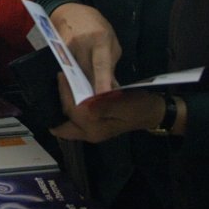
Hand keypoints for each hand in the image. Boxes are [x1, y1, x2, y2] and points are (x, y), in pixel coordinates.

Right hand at [49, 3, 121, 93]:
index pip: (101, 64)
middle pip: (86, 72)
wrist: (70, 11)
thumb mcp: (110, 41)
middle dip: (94, 87)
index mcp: (100, 39)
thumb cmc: (96, 26)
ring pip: (76, 72)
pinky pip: (68, 67)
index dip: (102, 81)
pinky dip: (75, 75)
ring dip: (84, 83)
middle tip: (99, 101)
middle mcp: (82, 42)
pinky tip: (78, 78)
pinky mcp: (58, 49)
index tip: (103, 96)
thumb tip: (112, 87)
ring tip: (89, 91)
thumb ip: (111, 64)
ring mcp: (68, 46)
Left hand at [51, 74, 168, 142]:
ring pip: (67, 123)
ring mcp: (91, 132)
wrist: (152, 112)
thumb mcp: (122, 104)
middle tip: (56, 84)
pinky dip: (69, 110)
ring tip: (59, 89)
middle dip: (56, 107)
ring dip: (61, 108)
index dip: (65, 93)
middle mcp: (90, 134)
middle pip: (64, 123)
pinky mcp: (93, 127)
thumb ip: (103, 105)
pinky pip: (74, 121)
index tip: (62, 75)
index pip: (72, 111)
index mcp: (95, 128)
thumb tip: (84, 103)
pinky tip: (68, 96)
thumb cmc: (138, 106)